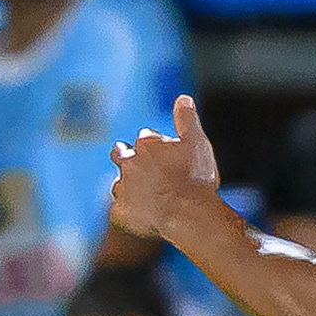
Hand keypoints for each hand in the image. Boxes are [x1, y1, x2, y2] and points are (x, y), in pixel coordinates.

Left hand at [106, 95, 221, 243]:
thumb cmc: (195, 178)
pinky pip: (121, 210)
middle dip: (124, 154)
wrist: (186, 213)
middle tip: (132, 160)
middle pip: (120, 153)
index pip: (146, 137)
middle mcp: (129, 163)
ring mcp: (123, 188)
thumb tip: (183, 98)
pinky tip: (140, 217)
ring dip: (126, 186)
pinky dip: (129, 212)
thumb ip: (187, 119)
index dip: (155, 143)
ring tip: (140, 195)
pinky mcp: (120, 212)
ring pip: (118, 183)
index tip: (163, 151)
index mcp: (147, 144)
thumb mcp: (197, 143)